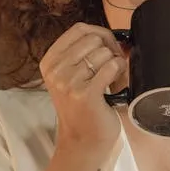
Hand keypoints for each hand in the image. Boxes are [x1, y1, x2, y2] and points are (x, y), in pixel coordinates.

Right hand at [40, 22, 127, 151]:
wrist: (84, 141)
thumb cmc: (83, 108)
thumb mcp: (73, 76)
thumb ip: (86, 53)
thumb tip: (115, 35)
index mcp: (50, 61)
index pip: (79, 29)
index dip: (100, 34)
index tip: (107, 49)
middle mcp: (55, 70)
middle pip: (93, 39)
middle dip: (110, 51)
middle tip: (109, 70)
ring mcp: (68, 82)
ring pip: (104, 53)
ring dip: (115, 64)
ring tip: (110, 81)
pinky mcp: (85, 94)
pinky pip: (111, 67)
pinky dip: (119, 73)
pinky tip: (114, 85)